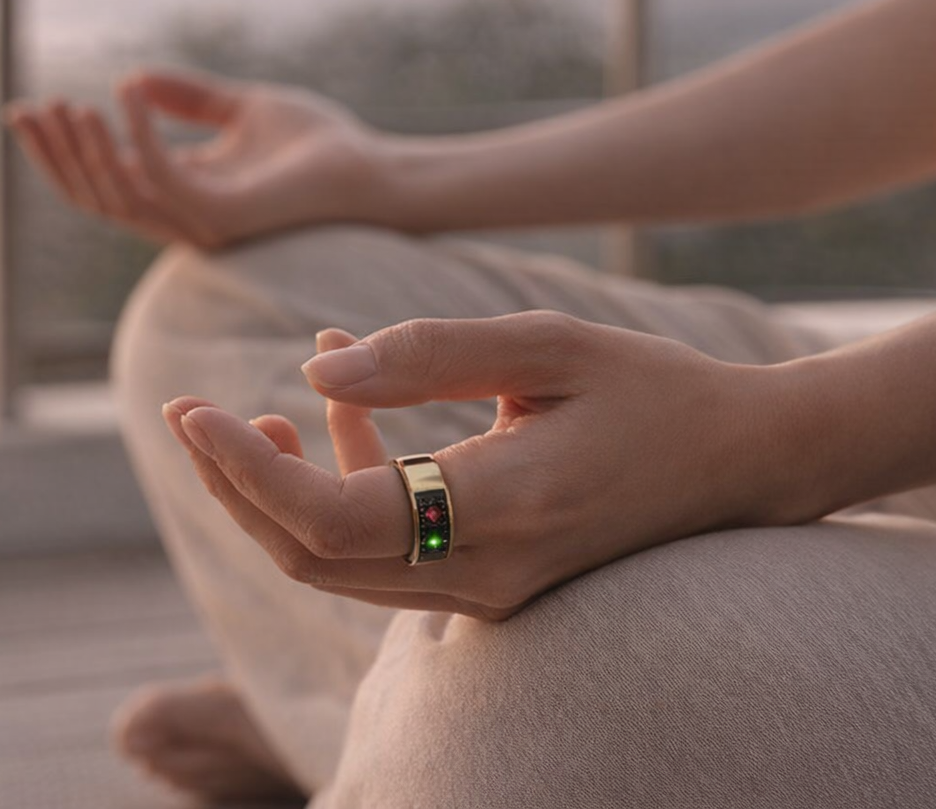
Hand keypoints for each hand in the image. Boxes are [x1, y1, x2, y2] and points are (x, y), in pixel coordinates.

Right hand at [3, 68, 386, 247]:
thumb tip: (131, 77)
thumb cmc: (318, 143)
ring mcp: (201, 222)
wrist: (372, 168)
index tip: (28, 109)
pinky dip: (137, 136)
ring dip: (84, 149)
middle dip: (55, 156)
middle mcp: (184, 218)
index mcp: (183, 196)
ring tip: (67, 104)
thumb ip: (189, 99)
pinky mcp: (222, 216)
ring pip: (116, 196)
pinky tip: (127, 94)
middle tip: (25, 110)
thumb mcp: (241, 108)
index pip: (103, 182)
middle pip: (95, 197)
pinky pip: (160, 178)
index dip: (61, 151)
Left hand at [161, 311, 814, 620]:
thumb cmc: (654, 390)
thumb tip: (315, 370)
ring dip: (280, 498)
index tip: (194, 411)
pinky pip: (388, 554)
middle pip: (315, 558)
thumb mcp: (550, 343)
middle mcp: (489, 572)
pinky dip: (346, 492)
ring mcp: (490, 593)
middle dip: (239, 487)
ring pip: (342, 567)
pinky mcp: (492, 585)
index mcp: (504, 507)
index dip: (247, 472)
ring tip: (246, 416)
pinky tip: (332, 412)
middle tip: (192, 415)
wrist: (743, 465)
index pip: (333, 521)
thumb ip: (429, 354)